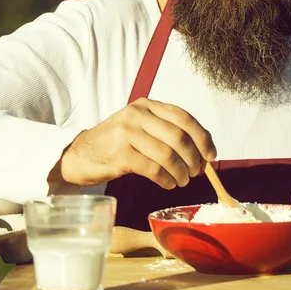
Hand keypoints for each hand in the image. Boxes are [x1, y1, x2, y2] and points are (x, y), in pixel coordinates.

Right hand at [50, 98, 215, 189]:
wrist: (79, 154)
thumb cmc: (115, 143)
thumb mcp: (140, 128)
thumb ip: (165, 132)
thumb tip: (201, 151)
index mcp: (147, 105)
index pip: (183, 117)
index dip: (202, 137)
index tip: (211, 155)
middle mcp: (138, 114)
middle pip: (178, 136)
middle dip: (194, 158)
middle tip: (197, 172)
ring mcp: (127, 133)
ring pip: (167, 154)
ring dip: (181, 172)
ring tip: (183, 181)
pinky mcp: (120, 154)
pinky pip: (153, 169)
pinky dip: (166, 179)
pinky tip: (168, 184)